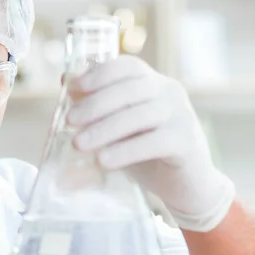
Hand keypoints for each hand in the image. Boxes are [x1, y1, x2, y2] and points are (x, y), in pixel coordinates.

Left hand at [67, 55, 234, 231]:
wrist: (188, 187)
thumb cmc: (150, 156)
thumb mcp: (122, 130)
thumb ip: (100, 111)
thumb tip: (66, 84)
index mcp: (155, 85)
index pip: (129, 67)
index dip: (100, 73)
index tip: (73, 86)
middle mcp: (170, 94)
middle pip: (130, 90)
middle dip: (95, 105)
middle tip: (69, 121)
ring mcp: (181, 116)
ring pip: (139, 115)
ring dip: (104, 129)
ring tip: (78, 145)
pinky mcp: (186, 143)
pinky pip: (153, 143)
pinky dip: (125, 151)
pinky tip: (103, 161)